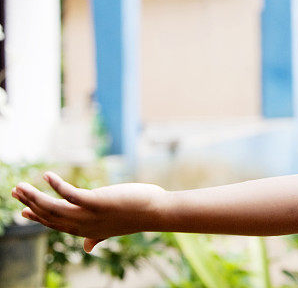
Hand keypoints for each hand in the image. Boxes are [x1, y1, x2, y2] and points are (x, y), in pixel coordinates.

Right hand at [11, 171, 166, 252]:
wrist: (156, 212)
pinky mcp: (98, 202)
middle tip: (16, 191)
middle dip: (31, 204)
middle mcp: (84, 225)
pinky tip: (47, 176)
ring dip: (35, 196)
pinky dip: (57, 185)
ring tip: (21, 186)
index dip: (38, 218)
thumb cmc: (135, 215)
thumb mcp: (111, 228)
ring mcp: (90, 214)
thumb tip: (88, 247)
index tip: (24, 211)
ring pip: (54, 207)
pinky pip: (71, 194)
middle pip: (50, 215)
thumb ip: (96, 236)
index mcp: (85, 230)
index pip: (55, 225)